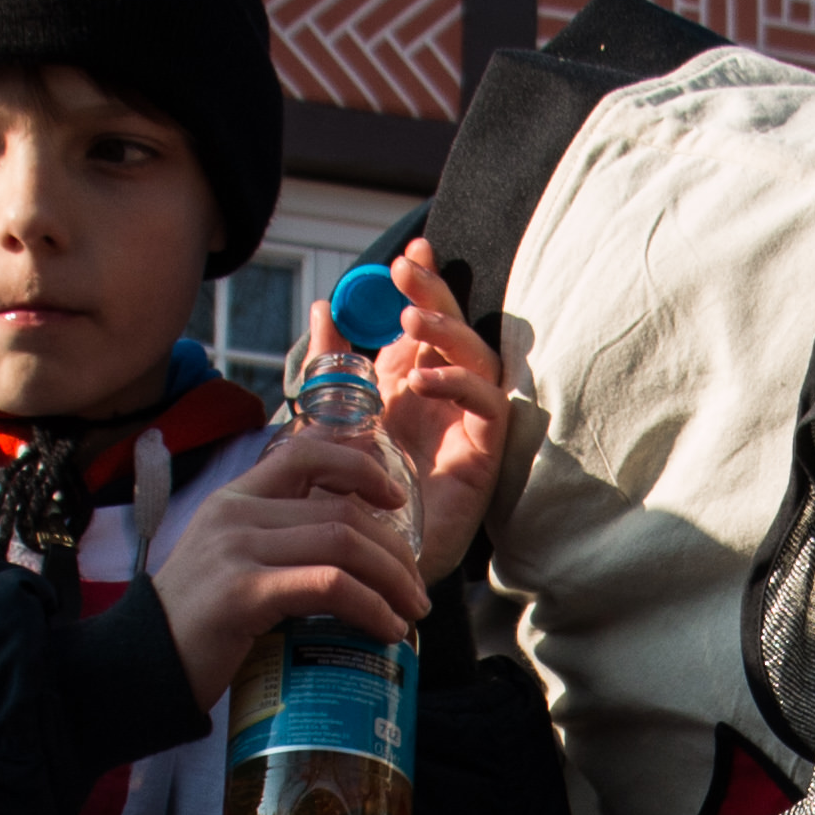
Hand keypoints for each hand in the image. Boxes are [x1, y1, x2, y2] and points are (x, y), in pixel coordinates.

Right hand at [152, 427, 432, 701]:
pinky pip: (329, 586)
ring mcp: (238, 550)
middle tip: (418, 588)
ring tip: (412, 610)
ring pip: (343, 543)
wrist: (138, 667)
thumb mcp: (227, 566)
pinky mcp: (244, 592)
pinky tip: (387, 630)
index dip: (359, 466)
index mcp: (233, 500)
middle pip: (341, 510)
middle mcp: (236, 514)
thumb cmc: (192, 628)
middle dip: (394, 549)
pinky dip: (370, 607)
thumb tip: (340, 557)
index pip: (304, 453)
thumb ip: (270, 546)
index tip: (394, 498)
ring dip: (392, 579)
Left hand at [327, 238, 510, 572]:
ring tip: (410, 320)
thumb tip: (325, 307)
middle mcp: (443, 400)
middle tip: (406, 268)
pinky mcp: (482, 457)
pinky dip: (460, 385)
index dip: (423, 283)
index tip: (408, 251)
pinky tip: (423, 381)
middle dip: (435, 293)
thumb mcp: (326, 420)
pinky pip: (490, 408)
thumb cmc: (348, 498)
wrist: (362, 563)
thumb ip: (329, 367)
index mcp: (409, 384)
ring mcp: (465, 426)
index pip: (424, 321)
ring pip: (479, 360)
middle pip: (455, 332)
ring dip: (449, 333)